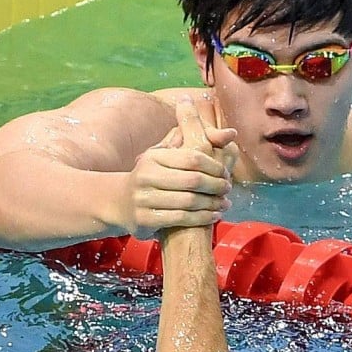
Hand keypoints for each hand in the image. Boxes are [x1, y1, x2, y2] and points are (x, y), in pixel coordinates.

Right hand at [118, 99, 234, 239]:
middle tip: (228, 188)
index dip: (214, 166)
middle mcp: (146, 176)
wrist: (121, 202)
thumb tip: (230, 132)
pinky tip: (213, 216)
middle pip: (193, 180)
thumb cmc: (153, 175)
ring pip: (189, 201)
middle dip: (216, 185)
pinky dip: (202, 218)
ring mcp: (143, 198)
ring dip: (212, 203)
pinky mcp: (145, 219)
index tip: (225, 172)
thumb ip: (194, 140)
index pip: (192, 158)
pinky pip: (181, 218)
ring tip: (225, 203)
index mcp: (153, 156)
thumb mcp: (166, 153)